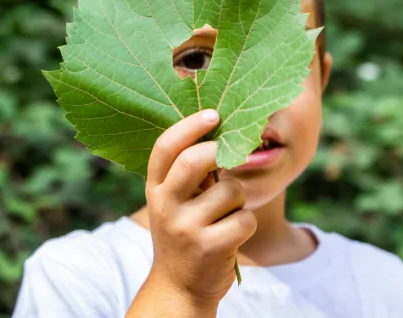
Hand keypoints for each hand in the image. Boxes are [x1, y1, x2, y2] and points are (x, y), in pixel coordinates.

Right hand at [139, 110, 256, 309]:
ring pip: (232, 190)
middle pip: (196, 160)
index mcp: (155, 188)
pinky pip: (245, 218)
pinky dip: (246, 224)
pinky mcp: (209, 248)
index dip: (190, 126)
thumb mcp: (174, 202)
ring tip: (226, 215)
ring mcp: (186, 228)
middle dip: (221, 152)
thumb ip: (188, 172)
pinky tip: (232, 235)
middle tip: (231, 155)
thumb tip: (219, 129)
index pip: (165, 147)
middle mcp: (165, 205)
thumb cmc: (185, 233)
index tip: (213, 114)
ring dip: (239, 200)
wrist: (180, 288)